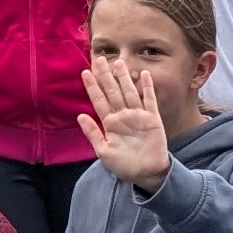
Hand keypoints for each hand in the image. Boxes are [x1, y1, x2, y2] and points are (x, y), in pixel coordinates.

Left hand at [74, 53, 176, 187]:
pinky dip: (147, 87)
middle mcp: (123, 116)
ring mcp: (138, 116)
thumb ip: (92, 133)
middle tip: (100, 58)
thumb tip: (80, 116)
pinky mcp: (153, 119)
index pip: (99, 101)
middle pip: (113, 91)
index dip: (93, 86)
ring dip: (124, 77)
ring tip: (119, 62)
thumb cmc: (123, 166)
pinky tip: (144, 74)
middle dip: (106, 75)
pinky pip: (150, 100)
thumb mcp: (103, 151)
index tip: (85, 72)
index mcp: (110, 123)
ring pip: (129, 92)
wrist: (146, 174)